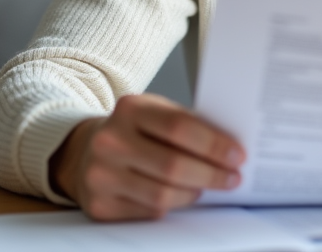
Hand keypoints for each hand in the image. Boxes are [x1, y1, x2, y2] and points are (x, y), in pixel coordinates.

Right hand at [49, 93, 244, 220]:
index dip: (213, 144)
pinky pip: (149, 211)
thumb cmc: (133, 131)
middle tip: (233, 178)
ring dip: (194, 192)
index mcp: (129, 109)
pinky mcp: (100, 204)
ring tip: (208, 187)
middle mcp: (110, 140)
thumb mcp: (154, 113)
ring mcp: (101, 174)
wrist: (84, 151)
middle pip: (173, 165)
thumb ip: (185, 125)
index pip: (179, 127)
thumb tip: (229, 148)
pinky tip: (181, 196)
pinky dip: (171, 206)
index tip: (237, 155)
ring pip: (163, 194)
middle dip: (211, 174)